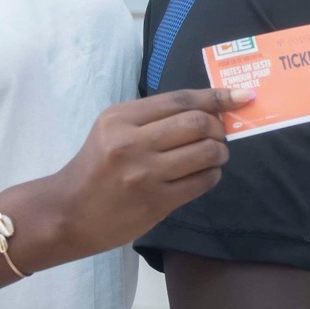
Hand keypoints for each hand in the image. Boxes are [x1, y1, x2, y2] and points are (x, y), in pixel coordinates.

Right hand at [12, 87, 248, 267]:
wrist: (67, 213)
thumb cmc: (95, 167)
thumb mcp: (112, 130)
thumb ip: (153, 117)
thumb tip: (208, 108)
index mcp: (120, 118)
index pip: (181, 100)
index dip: (217, 97)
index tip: (242, 95)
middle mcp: (132, 143)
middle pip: (197, 123)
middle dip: (219, 127)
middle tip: (220, 134)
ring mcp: (144, 174)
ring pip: (205, 152)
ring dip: (220, 152)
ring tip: (215, 155)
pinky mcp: (155, 202)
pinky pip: (201, 182)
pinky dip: (212, 175)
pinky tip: (206, 174)